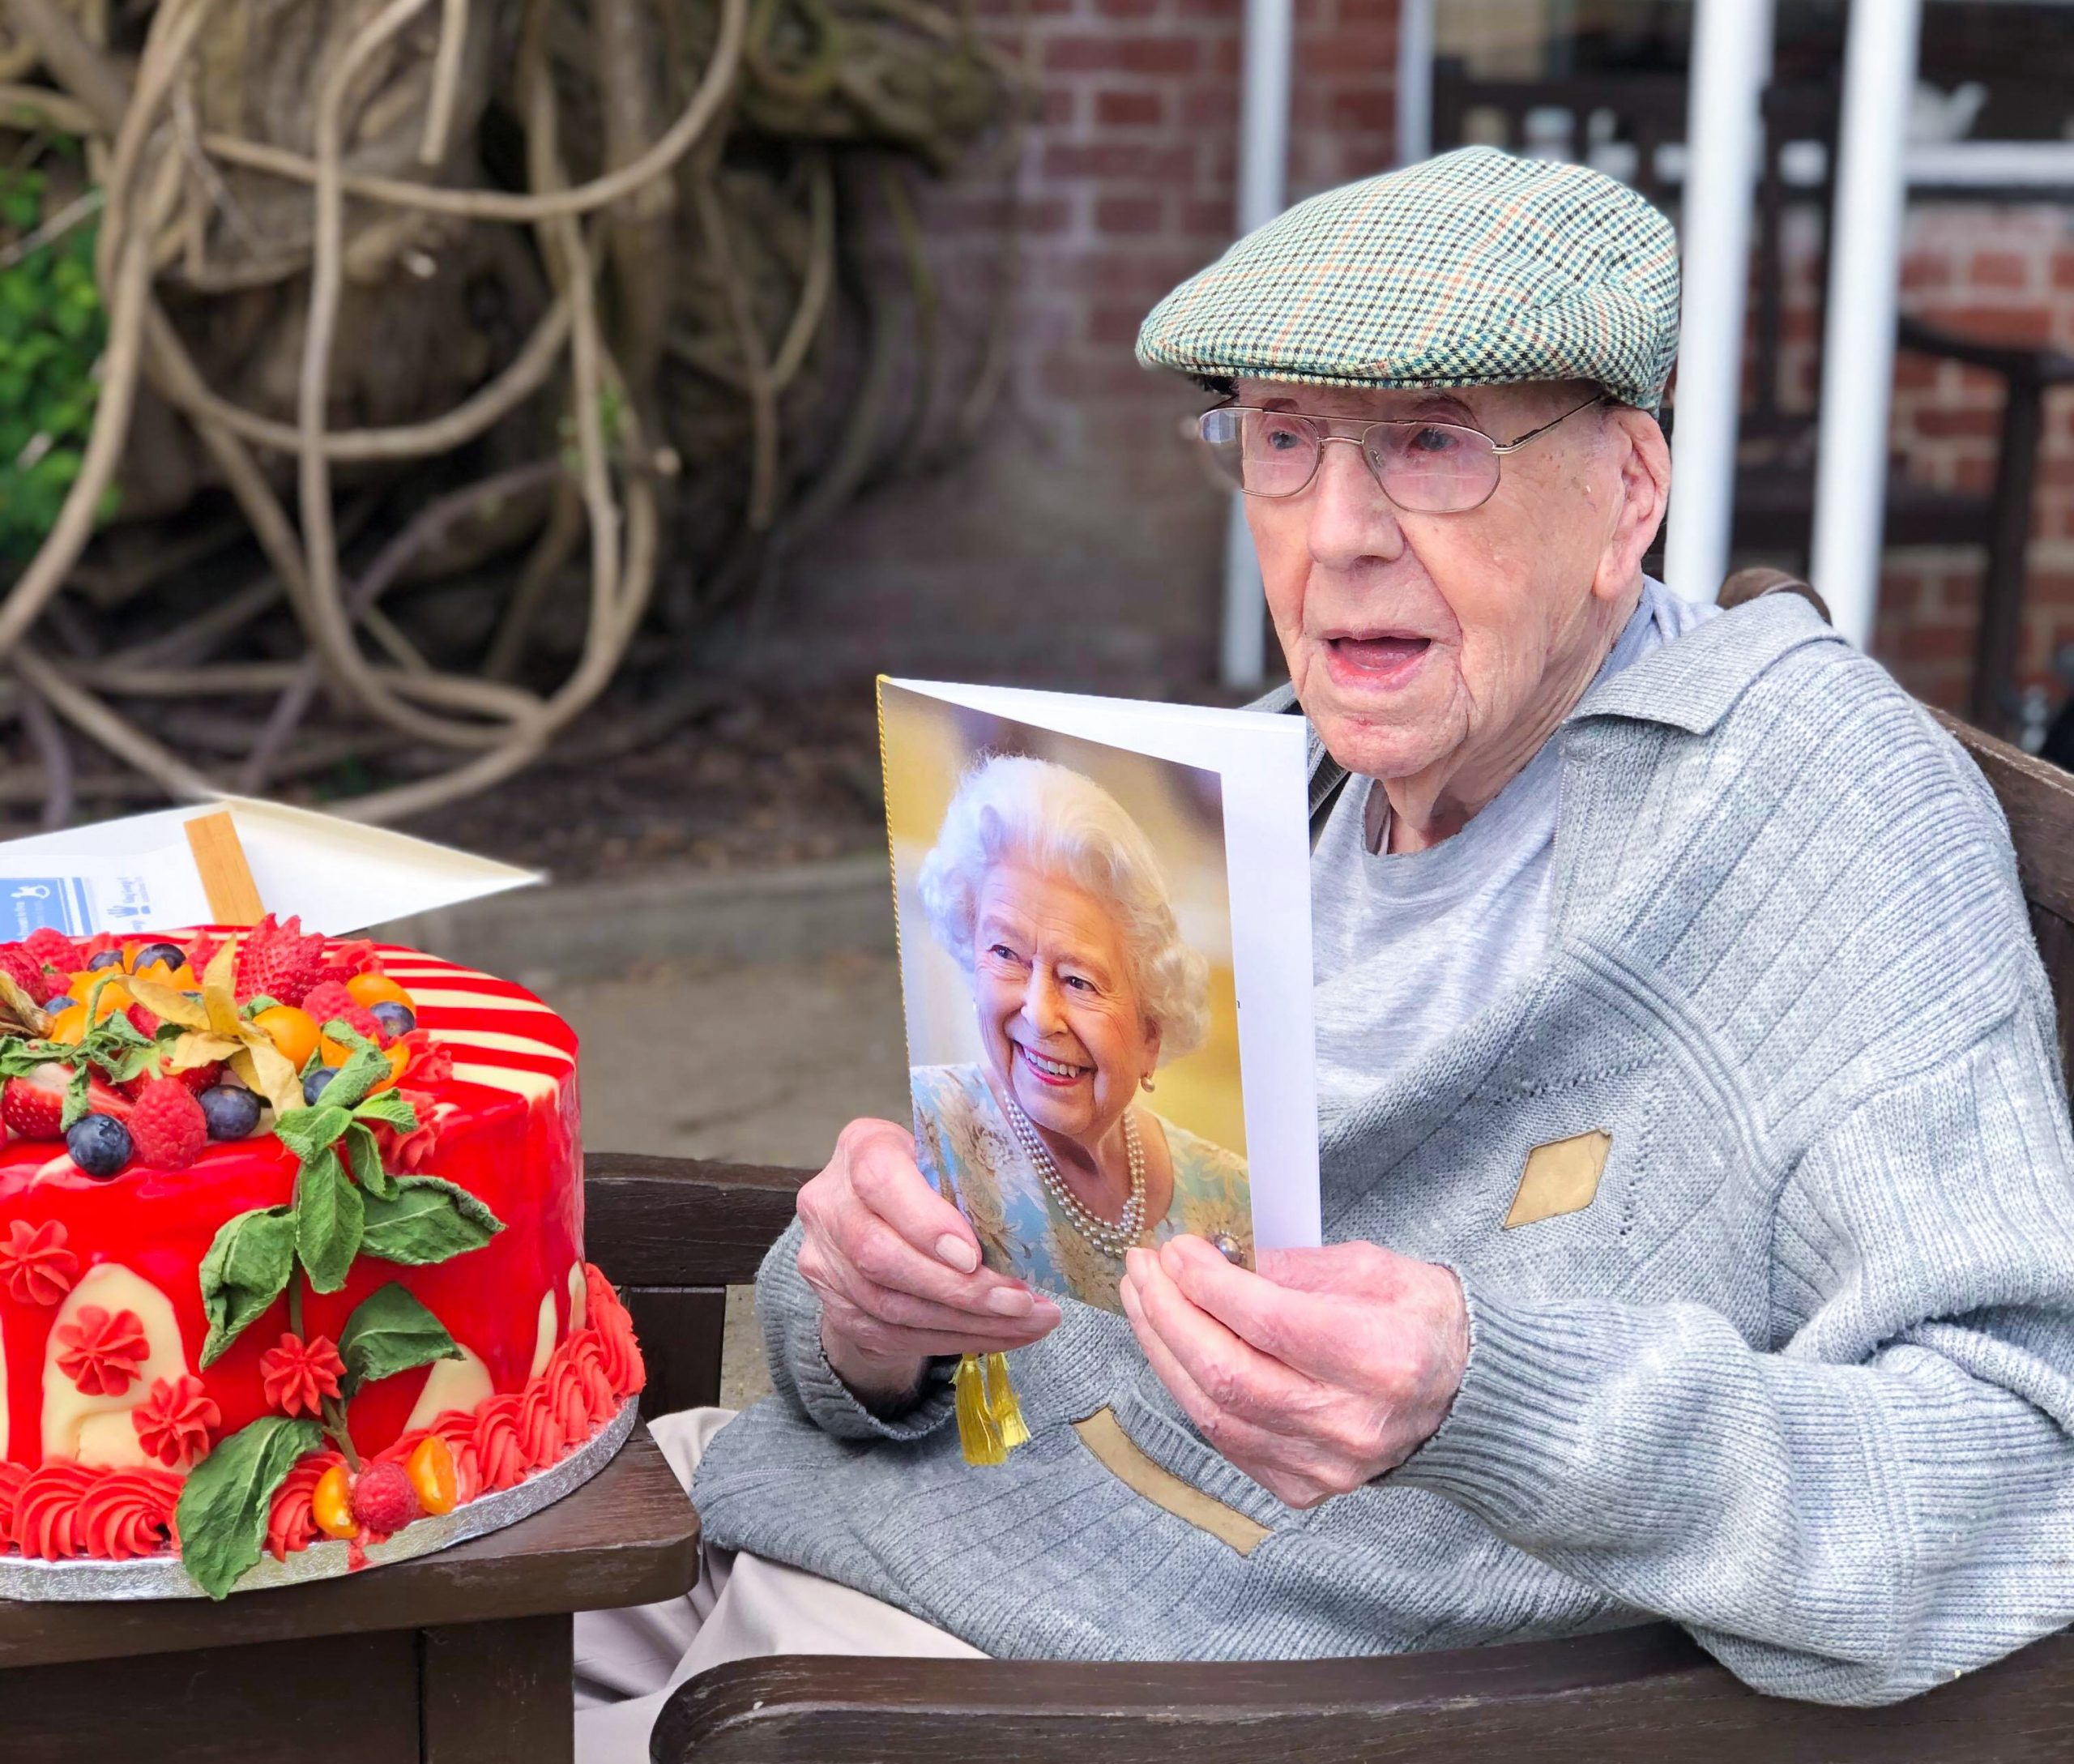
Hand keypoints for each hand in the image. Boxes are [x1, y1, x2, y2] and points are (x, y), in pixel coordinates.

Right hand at [798, 1117, 1061, 1406]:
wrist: (878, 1217)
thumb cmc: (928, 1175)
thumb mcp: (946, 1154)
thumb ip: (973, 1169)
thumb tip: (1047, 1198)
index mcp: (860, 1148)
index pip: (879, 1180)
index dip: (924, 1221)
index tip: (975, 1254)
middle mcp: (829, 1203)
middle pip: (880, 1257)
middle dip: (959, 1289)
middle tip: (1022, 1302)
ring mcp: (825, 1262)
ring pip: (891, 1307)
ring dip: (968, 1323)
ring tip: (1030, 1322)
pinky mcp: (838, 1309)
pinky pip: (896, 1336)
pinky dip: (956, 1339)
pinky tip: (1002, 1335)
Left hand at [1119, 1236, 1467, 1507]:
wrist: (1464, 1397)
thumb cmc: (1420, 1320)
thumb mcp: (1375, 1267)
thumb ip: (1296, 1267)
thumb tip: (1217, 1260)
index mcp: (1381, 1359)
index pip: (1270, 1323)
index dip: (1209, 1284)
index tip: (1175, 1250)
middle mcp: (1353, 1424)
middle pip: (1229, 1374)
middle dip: (1169, 1315)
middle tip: (1141, 1269)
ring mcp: (1326, 1467)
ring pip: (1215, 1415)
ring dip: (1164, 1352)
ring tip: (1142, 1302)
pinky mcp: (1303, 1489)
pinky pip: (1225, 1441)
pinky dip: (1190, 1391)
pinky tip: (1172, 1349)